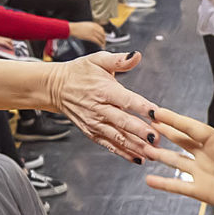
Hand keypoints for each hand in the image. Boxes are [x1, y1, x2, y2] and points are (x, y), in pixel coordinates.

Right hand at [42, 50, 157, 159]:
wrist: (56, 87)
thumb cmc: (79, 73)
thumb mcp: (98, 60)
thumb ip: (119, 60)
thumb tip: (136, 56)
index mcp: (103, 90)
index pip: (126, 99)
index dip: (141, 106)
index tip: (156, 113)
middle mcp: (99, 108)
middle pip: (123, 122)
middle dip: (141, 132)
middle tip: (157, 139)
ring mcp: (95, 123)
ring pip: (118, 137)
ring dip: (136, 146)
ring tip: (152, 153)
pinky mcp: (92, 132)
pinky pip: (109, 145)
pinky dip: (123, 153)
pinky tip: (138, 158)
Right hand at [68, 20, 107, 47]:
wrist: (73, 28)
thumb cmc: (77, 27)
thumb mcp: (86, 25)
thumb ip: (91, 27)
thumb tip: (94, 32)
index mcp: (94, 24)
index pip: (102, 29)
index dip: (103, 34)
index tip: (103, 37)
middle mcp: (95, 28)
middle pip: (102, 34)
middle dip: (104, 39)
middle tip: (104, 42)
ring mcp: (93, 32)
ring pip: (101, 38)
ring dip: (103, 42)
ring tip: (103, 46)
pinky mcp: (90, 37)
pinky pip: (98, 41)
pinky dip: (100, 44)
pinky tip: (101, 46)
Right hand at [140, 101, 213, 214]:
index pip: (191, 128)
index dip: (175, 120)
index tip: (158, 111)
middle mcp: (207, 155)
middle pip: (180, 141)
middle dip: (164, 132)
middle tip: (146, 122)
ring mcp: (203, 173)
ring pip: (175, 161)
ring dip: (160, 155)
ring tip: (143, 146)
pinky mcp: (201, 191)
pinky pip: (178, 186)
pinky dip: (163, 184)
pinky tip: (148, 179)